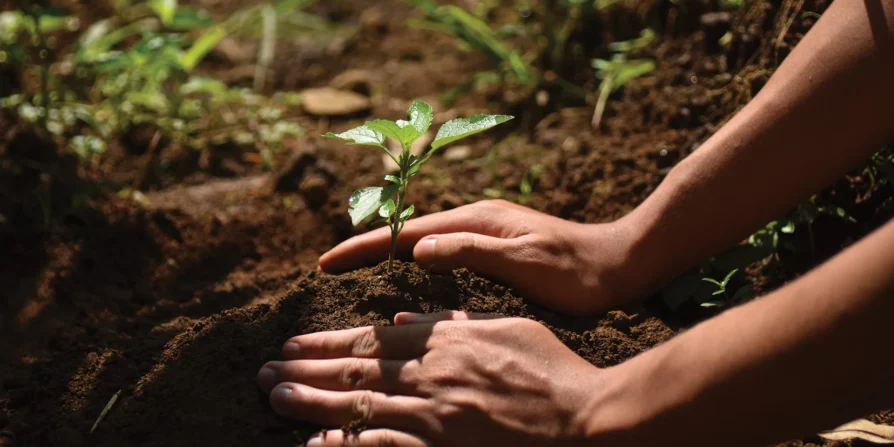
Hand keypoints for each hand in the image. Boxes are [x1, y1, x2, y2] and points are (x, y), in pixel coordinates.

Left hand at [257, 312, 603, 446]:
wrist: (586, 419)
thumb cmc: (552, 369)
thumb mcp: (505, 327)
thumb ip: (453, 320)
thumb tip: (406, 314)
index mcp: (443, 340)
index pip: (370, 338)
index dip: (326, 340)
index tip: (293, 342)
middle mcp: (429, 374)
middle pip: (353, 369)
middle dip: (304, 368)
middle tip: (264, 371)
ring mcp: (432, 415)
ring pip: (357, 404)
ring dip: (311, 401)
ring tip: (275, 396)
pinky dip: (346, 444)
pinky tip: (316, 443)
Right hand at [319, 200, 636, 314]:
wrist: (620, 265)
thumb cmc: (576, 271)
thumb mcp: (524, 262)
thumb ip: (471, 251)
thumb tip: (418, 247)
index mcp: (478, 220)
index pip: (407, 232)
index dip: (365, 247)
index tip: (327, 262)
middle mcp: (477, 221)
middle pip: (408, 232)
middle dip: (367, 248)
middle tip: (327, 267)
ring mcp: (486, 234)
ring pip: (423, 242)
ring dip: (387, 255)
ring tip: (354, 271)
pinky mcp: (496, 249)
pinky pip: (441, 254)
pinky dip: (413, 264)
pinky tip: (406, 278)